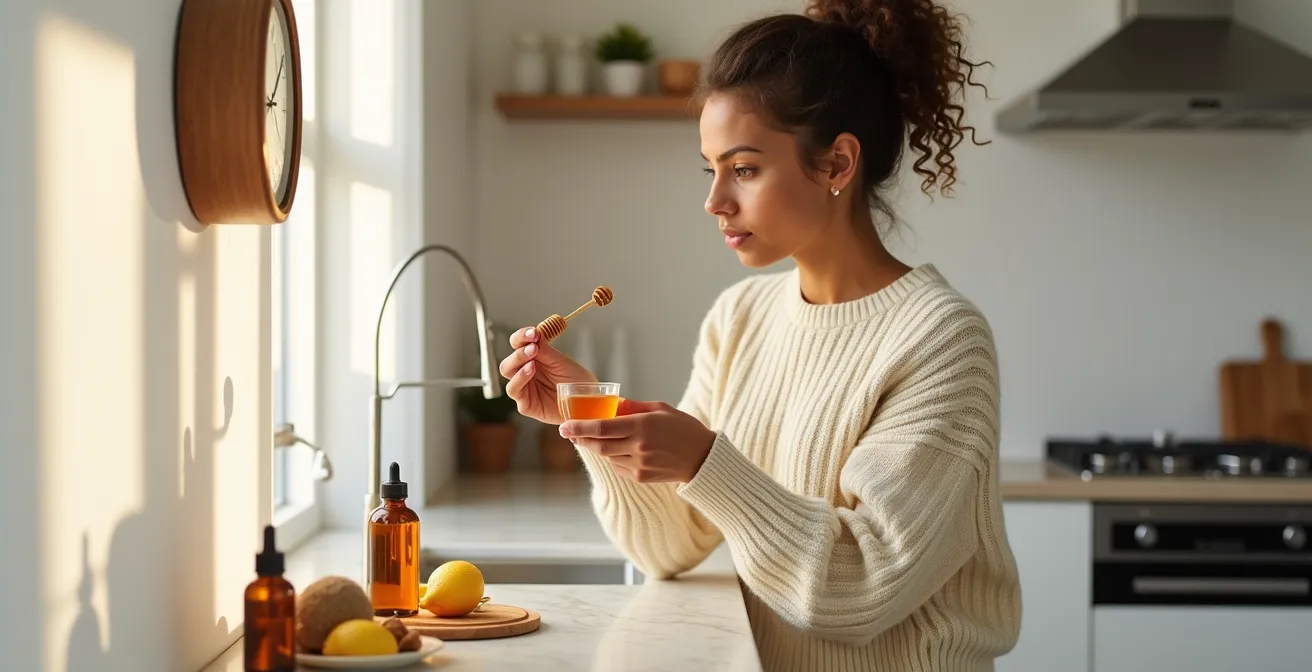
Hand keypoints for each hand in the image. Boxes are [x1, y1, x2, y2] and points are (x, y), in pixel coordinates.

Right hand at [498, 326, 595, 424]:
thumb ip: (545, 350)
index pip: (518, 344)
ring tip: (532, 359)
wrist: (587, 403)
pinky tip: (531, 370)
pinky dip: (519, 378)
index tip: (532, 332)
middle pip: (509, 358)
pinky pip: (514, 390)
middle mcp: (525, 371)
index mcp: (533, 359)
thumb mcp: (562, 362)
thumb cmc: (576, 382)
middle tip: (532, 347)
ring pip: (507, 371)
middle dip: (518, 351)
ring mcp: (524, 387)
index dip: (522, 336)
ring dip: (517, 361)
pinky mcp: (525, 404)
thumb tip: (533, 333)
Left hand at [559, 399, 716, 483]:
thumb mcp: (660, 409)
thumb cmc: (683, 428)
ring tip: (593, 438)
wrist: (703, 458)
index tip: (563, 426)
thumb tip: (610, 404)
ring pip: (607, 456)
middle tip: (568, 433)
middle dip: (580, 439)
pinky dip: (611, 457)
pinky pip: (617, 466)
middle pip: (598, 445)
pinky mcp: (641, 478)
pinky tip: (616, 449)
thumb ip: (633, 407)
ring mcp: (640, 465)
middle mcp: (639, 447)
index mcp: (643, 426)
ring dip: (596, 447)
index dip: (579, 428)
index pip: (602, 428)